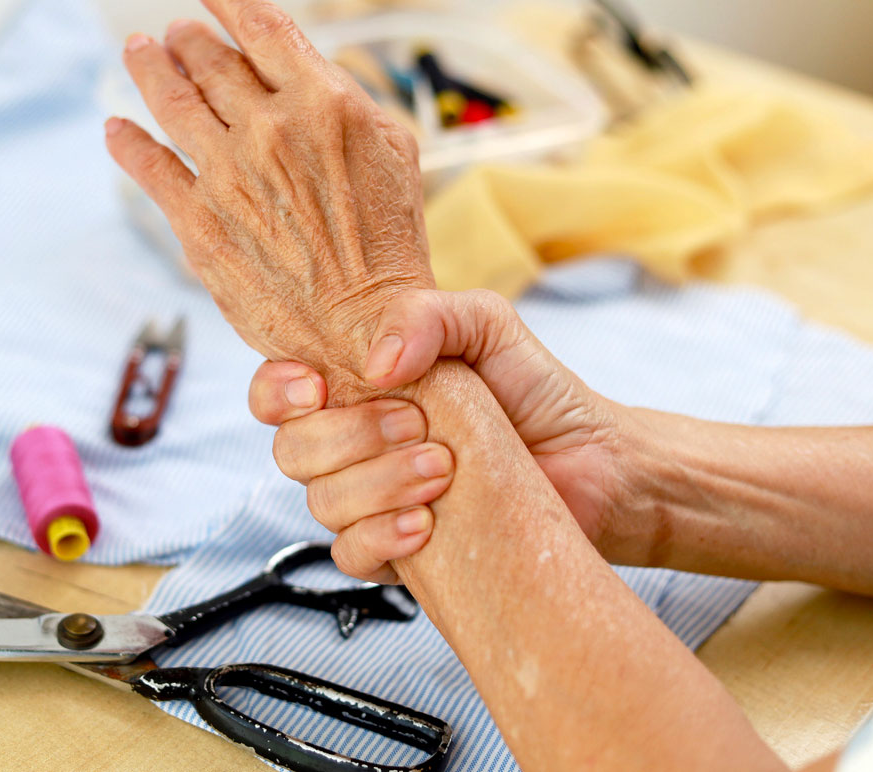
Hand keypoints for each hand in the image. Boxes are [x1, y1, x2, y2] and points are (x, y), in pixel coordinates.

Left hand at [106, 0, 432, 396]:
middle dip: (186, 39)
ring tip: (138, 52)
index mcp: (324, 103)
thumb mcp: (394, 153)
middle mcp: (269, 130)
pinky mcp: (198, 224)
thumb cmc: (389, 248)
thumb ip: (347, 102)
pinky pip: (150, 167)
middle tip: (173, 33)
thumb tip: (305, 73)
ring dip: (149, 70)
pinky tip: (117, 129)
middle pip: (209, 61)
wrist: (366, 331)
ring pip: (172, 102)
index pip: (262, 27)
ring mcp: (228, 176)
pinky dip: (128, 142)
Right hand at [251, 288, 648, 578]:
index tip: (318, 387)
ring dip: (376, 486)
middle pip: (292, 450)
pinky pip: (351, 556)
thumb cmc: (536, 391)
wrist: (595, 464)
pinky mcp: (400, 549)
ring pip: (321, 504)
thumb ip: (427, 316)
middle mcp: (355, 444)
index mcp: (359, 387)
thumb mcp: (487, 325)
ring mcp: (374, 499)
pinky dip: (381, 538)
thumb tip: (372, 363)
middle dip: (348, 437)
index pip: (277, 393)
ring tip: (443, 470)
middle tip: (418, 423)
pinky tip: (428, 524)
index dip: (278, 393)